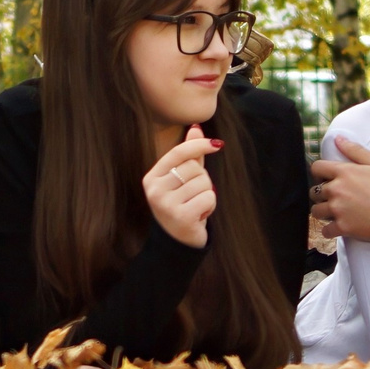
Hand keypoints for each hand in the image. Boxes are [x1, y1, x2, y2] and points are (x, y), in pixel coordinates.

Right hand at [142, 124, 218, 249]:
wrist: (177, 241)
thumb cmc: (181, 205)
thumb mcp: (182, 179)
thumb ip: (188, 155)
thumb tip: (196, 128)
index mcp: (152, 177)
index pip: (179, 153)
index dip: (199, 145)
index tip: (217, 144)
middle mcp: (155, 190)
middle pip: (194, 168)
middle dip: (202, 180)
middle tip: (193, 195)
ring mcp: (166, 205)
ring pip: (204, 183)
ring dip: (207, 194)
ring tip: (195, 206)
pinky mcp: (181, 217)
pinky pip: (209, 198)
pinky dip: (210, 206)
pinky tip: (199, 215)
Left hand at [310, 139, 369, 242]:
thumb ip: (356, 151)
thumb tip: (338, 139)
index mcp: (345, 172)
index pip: (317, 168)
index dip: (321, 173)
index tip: (328, 178)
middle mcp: (337, 190)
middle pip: (314, 191)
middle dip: (323, 193)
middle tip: (337, 197)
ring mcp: (338, 210)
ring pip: (316, 211)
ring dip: (324, 211)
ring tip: (337, 212)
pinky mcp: (343, 228)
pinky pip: (325, 231)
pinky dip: (330, 230)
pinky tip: (339, 227)